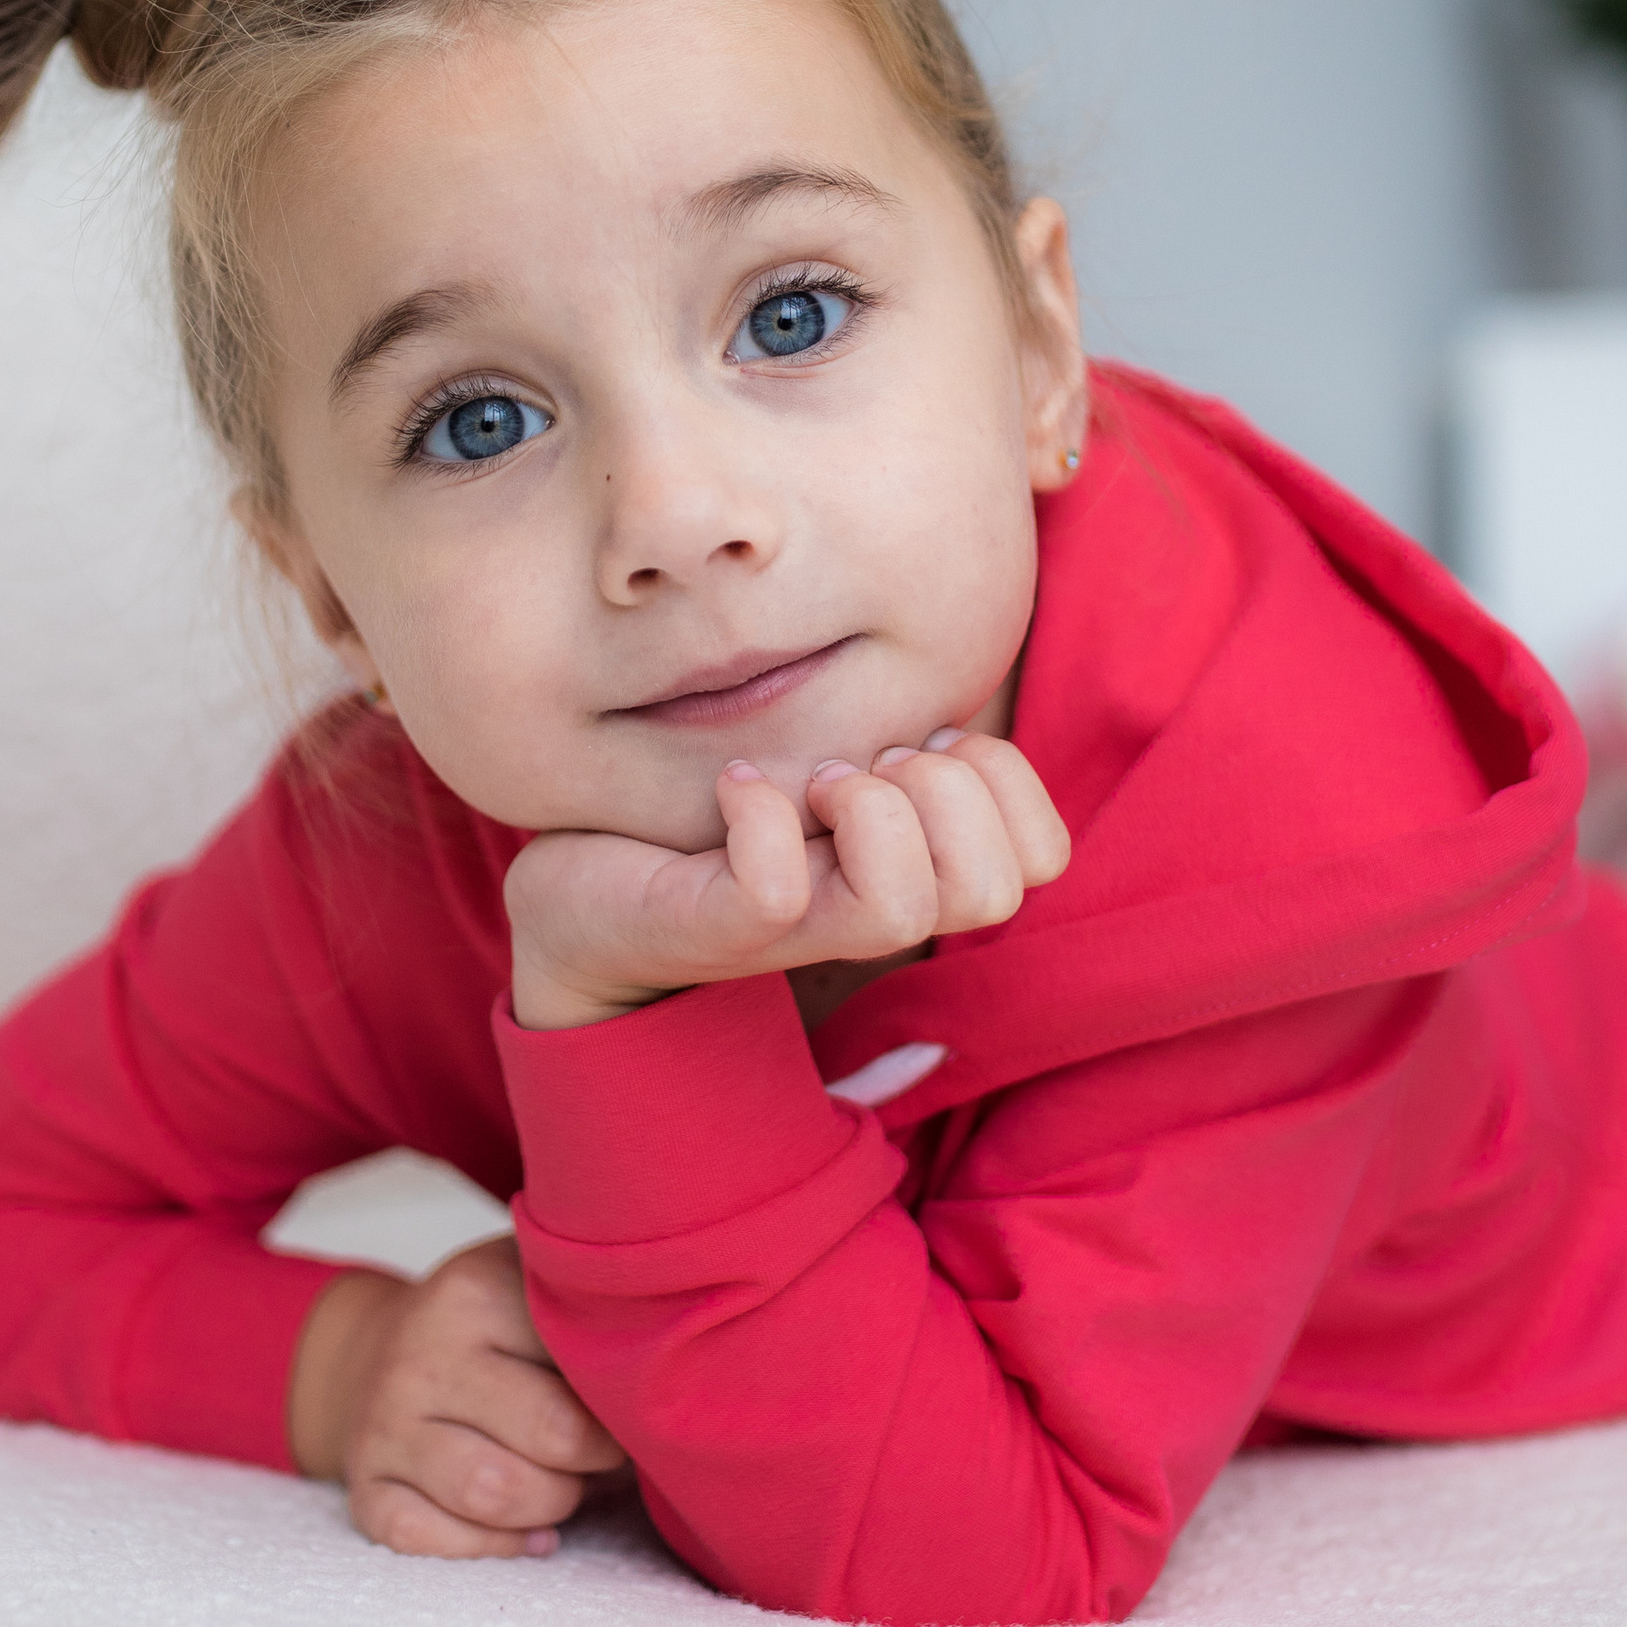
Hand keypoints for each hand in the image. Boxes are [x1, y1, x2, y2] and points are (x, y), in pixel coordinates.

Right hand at [287, 1233, 629, 1559]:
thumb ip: (602, 1313)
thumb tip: (685, 1375)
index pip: (585, 1367)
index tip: (632, 1402)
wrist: (383, 1349)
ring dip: (551, 1506)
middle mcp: (420, 1357)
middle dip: (597, 1460)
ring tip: (564, 1487)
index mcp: (475, 1292)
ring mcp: (384, 1427)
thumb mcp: (541, 1289)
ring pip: (493, 1495)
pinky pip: (432, 1541)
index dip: (628, 1401)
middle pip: (552, 1438)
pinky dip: (494, 1548)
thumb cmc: (499, 1330)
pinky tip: (526, 1532)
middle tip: (603, 1452)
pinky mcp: (366, 1491)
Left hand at [505, 728, 1069, 1030]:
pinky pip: (774, 893)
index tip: (923, 739)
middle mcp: (869, 908)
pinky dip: (759, 818)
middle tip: (857, 761)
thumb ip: (899, 740)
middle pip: (996, 889)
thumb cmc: (714, 819)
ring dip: (867, 812)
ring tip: (809, 777)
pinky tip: (733, 783)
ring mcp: (797, 930)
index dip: (1006, 782)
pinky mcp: (715, 930)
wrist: (582, 902)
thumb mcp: (831, 761)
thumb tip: (943, 696)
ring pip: (904, 909)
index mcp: (916, 865)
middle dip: (945, 791)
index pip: (1043, 857)